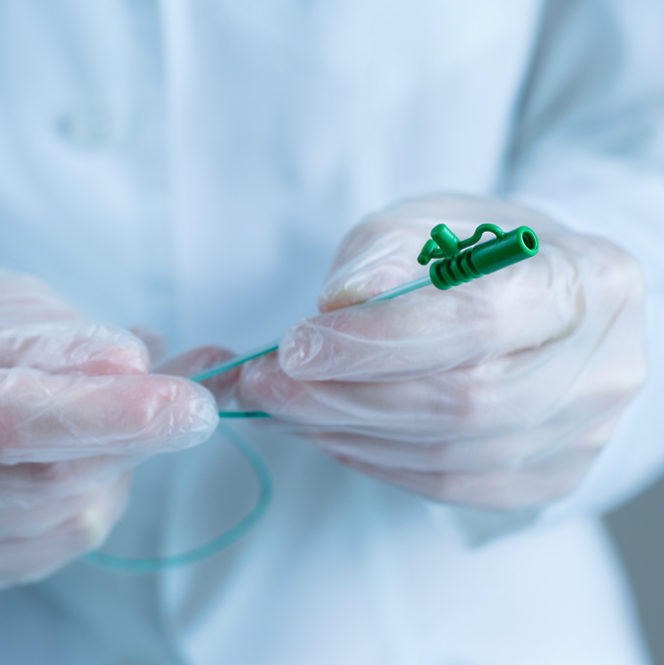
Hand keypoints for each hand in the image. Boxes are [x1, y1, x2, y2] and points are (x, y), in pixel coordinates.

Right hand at [0, 271, 221, 614]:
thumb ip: (59, 338)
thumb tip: (132, 369)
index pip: (4, 423)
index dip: (103, 417)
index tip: (186, 404)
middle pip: (41, 483)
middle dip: (131, 439)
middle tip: (181, 396)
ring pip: (60, 521)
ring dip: (117, 465)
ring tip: (117, 411)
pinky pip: (53, 551)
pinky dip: (93, 500)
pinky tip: (87, 456)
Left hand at [238, 195, 646, 509]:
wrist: (545, 303)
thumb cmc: (483, 255)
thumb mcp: (430, 224)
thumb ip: (383, 254)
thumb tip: (338, 303)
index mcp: (589, 282)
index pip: (477, 321)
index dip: (376, 340)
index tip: (294, 345)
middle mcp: (602, 367)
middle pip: (461, 401)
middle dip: (343, 397)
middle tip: (263, 385)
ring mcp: (582, 435)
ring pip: (448, 454)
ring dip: (346, 433)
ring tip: (282, 405)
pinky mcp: (547, 477)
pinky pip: (447, 485)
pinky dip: (374, 460)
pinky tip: (330, 430)